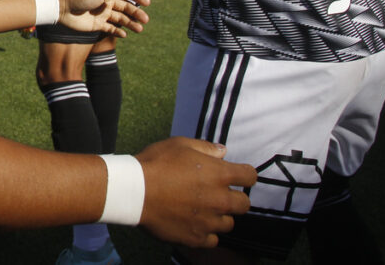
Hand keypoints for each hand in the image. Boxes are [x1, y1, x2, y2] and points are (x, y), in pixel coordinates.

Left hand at [57, 0, 148, 37]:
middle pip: (125, 8)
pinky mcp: (97, 25)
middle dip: (136, 13)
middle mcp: (106, 2)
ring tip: (139, 30)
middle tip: (146, 20)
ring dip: (130, 24)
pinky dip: (118, 32)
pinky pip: (110, 29)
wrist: (62, 8)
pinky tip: (125, 34)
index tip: (147, 3)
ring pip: (120, 19)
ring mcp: (102, 14)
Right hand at [137, 137, 255, 247]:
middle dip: (234, 198)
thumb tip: (223, 152)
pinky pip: (212, 239)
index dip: (244, 175)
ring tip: (202, 210)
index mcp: (219, 174)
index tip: (236, 175)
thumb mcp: (179, 144)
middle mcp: (220, 200)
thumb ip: (205, 148)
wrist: (134, 191)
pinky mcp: (196, 237)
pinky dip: (206, 232)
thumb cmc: (156, 163)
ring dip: (219, 216)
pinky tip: (193, 223)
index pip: (250, 176)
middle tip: (217, 194)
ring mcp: (209, 221)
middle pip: (244, 204)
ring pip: (228, 223)